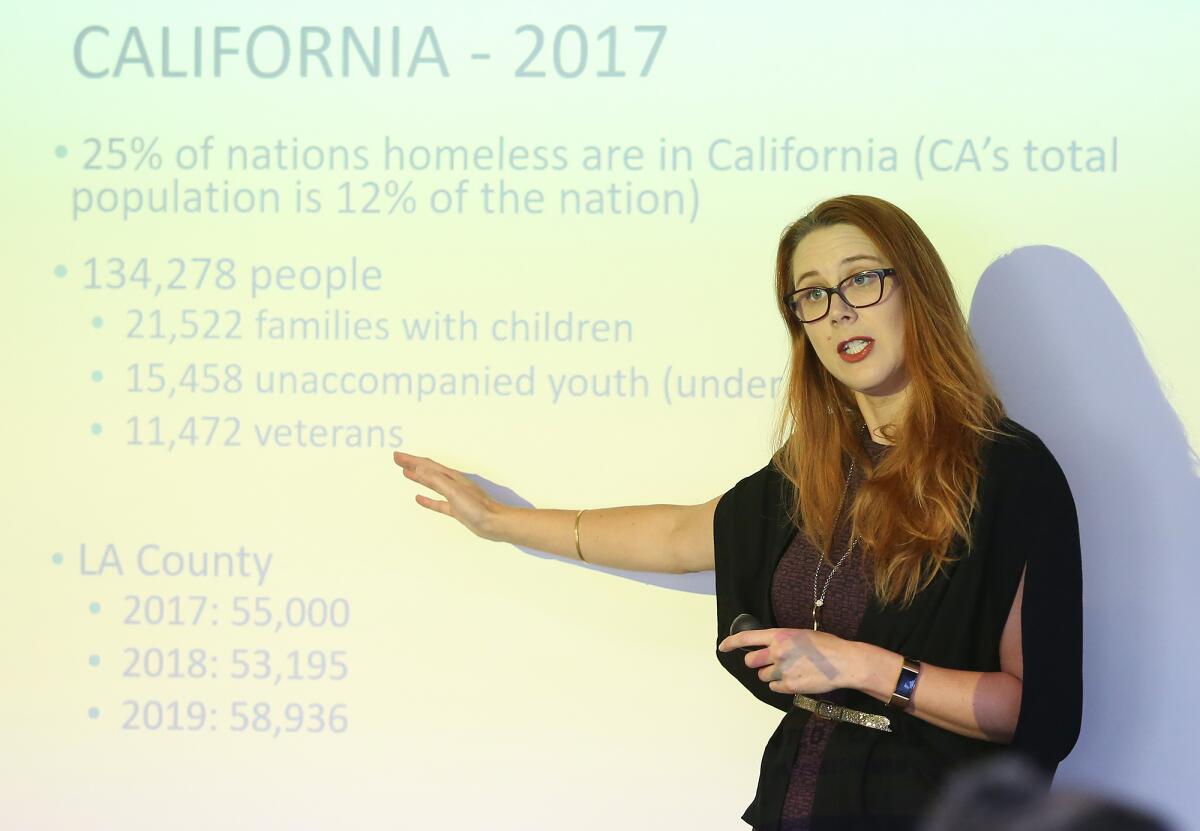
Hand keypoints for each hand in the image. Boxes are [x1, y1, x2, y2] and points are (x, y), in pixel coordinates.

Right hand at [392, 452, 504, 540]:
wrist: (494, 523)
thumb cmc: (477, 508)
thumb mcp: (454, 492)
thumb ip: (436, 480)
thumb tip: (418, 468)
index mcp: (452, 477)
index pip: (427, 465)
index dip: (411, 460)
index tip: (397, 456)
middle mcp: (452, 484)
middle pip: (428, 471)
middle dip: (412, 464)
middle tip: (398, 460)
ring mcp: (454, 496)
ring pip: (432, 484)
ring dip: (418, 478)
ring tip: (406, 473)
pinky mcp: (455, 509)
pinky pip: (437, 502)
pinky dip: (427, 499)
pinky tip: (419, 498)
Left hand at [717, 628, 863, 695]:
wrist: (844, 662)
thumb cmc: (827, 645)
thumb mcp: (801, 634)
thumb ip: (782, 639)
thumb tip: (770, 645)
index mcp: (779, 636)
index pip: (747, 638)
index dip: (731, 643)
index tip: (723, 647)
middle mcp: (777, 652)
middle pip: (751, 662)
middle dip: (757, 663)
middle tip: (770, 663)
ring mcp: (782, 670)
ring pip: (763, 676)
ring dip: (771, 675)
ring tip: (790, 670)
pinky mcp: (789, 686)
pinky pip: (774, 688)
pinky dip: (781, 685)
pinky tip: (795, 679)